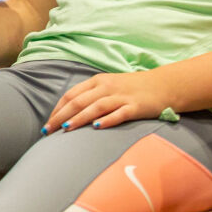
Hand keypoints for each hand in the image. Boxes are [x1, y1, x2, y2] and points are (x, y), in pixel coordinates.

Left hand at [45, 69, 175, 132]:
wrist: (163, 85)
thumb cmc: (131, 88)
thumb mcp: (108, 86)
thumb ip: (91, 96)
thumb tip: (68, 113)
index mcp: (97, 81)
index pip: (71, 94)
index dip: (58, 109)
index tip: (47, 122)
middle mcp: (106, 87)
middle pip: (79, 101)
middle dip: (61, 116)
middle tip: (48, 130)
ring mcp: (121, 96)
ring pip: (95, 107)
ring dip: (79, 118)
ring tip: (66, 129)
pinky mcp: (136, 106)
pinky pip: (119, 113)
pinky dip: (108, 120)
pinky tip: (97, 127)